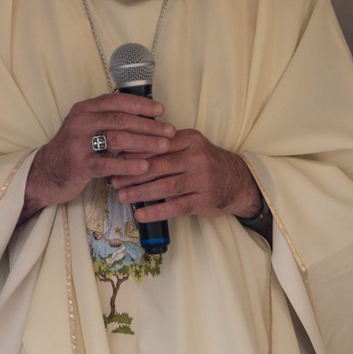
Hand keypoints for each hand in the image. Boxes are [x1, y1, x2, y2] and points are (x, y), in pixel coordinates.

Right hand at [22, 93, 175, 220]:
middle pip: (121, 119)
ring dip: (144, 143)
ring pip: (117, 139)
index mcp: (84, 109)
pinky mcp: (79, 165)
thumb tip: (146, 116)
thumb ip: (108, 119)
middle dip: (149, 125)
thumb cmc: (74, 150)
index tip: (161, 110)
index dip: (141, 105)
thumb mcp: (86, 127)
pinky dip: (129, 165)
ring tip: (163, 148)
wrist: (45, 173)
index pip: (117, 100)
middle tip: (169, 132)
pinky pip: (108, 163)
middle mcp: (80, 122)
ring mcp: (78, 143)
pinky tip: (144, 167)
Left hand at [109, 129, 263, 222]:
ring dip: (139, 192)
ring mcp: (202, 180)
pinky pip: (175, 207)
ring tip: (121, 196)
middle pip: (158, 165)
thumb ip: (166, 146)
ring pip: (165, 186)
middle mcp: (197, 157)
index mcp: (190, 139)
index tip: (115, 158)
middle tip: (114, 179)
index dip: (134, 152)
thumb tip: (127, 151)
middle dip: (132, 174)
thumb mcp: (190, 147)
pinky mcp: (204, 200)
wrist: (238, 181)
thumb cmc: (205, 163)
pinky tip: (140, 214)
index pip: (157, 144)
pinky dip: (155, 211)